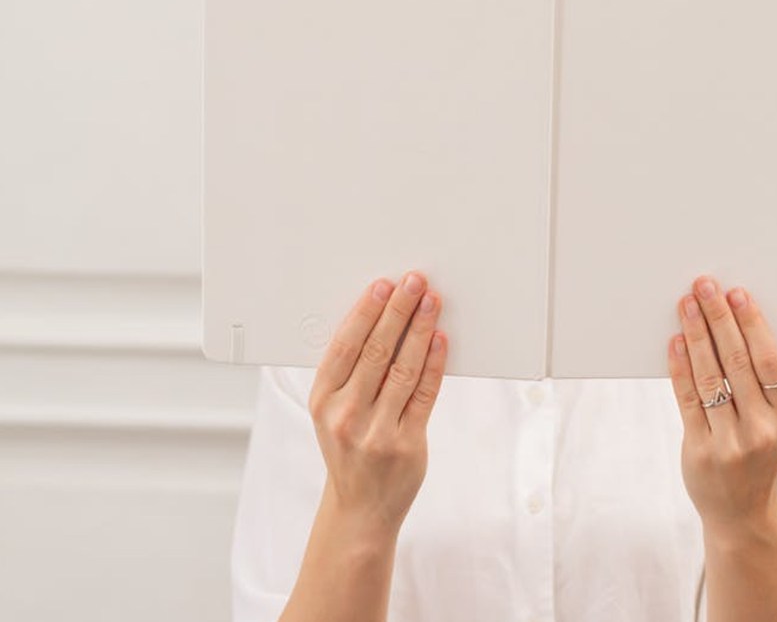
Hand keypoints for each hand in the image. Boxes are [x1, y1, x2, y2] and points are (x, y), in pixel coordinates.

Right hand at [307, 270, 447, 538]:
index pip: (345, 346)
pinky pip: (424, 394)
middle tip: (414, 282)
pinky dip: (434, 364)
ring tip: (432, 303)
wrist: (360, 509)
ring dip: (420, 330)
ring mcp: (376, 431)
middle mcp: (345, 414)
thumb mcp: (331, 413)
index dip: (366, 312)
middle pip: (375, 351)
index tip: (383, 285)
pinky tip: (441, 340)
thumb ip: (349, 374)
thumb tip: (381, 321)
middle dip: (398, 311)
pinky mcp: (406, 443)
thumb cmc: (349, 450)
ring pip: (402, 368)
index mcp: (322, 400)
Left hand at [666, 275, 776, 533]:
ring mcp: (730, 442)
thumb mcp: (775, 423)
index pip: (769, 361)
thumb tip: (736, 324)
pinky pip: (687, 399)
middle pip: (737, 362)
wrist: (741, 513)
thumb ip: (762, 384)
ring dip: (696, 335)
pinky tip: (674, 341)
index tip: (737, 294)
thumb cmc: (758, 454)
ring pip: (710, 376)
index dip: (752, 324)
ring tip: (686, 305)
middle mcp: (762, 428)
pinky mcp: (700, 450)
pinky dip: (679, 367)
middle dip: (719, 319)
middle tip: (705, 286)